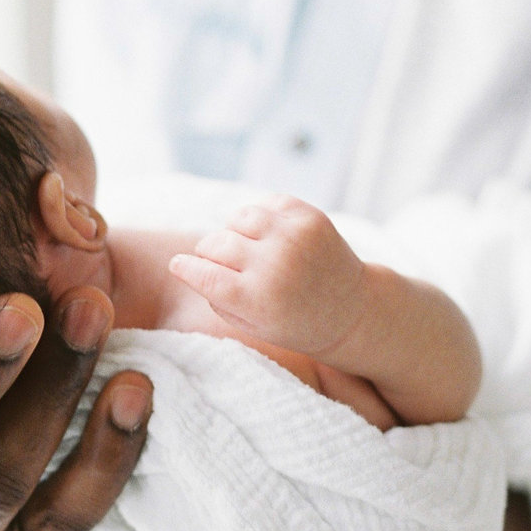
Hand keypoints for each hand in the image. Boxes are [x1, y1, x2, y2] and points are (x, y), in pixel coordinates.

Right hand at [168, 195, 367, 359]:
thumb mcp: (250, 325)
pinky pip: (265, 204)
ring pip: (237, 217)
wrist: (350, 311)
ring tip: (249, 250)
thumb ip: (215, 296)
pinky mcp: (309, 216)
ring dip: (236, 232)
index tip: (179, 265)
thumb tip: (184, 262)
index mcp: (258, 299)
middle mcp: (275, 264)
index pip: (201, 272)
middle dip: (211, 253)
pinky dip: (262, 219)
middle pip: (214, 243)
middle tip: (225, 266)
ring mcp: (293, 235)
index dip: (184, 268)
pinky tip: (272, 238)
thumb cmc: (293, 322)